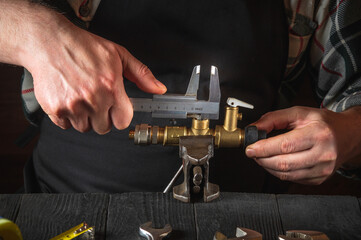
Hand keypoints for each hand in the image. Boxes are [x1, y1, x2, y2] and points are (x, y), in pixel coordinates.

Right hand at [20, 6, 165, 133]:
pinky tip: (69, 99)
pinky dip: (67, 116)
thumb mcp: (119, 55)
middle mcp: (93, 98)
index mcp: (111, 87)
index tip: (114, 108)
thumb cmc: (83, 47)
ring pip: (85, 128)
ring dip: (84, 118)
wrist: (49, 41)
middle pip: (104, 127)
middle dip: (102, 117)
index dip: (120, 115)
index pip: (123, 121)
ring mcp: (73, 105)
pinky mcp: (54, 108)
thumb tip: (159, 88)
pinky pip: (65, 125)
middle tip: (96, 100)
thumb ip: (141, 74)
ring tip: (81, 98)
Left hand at [245, 106, 360, 184]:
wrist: (348, 135)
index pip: (285, 145)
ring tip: (261, 157)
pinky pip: (292, 179)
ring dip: (267, 167)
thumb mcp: (299, 113)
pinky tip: (275, 163)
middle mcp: (323, 153)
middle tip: (253, 153)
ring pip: (286, 174)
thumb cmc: (323, 123)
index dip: (264, 148)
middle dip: (262, 159)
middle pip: (284, 163)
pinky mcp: (319, 179)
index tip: (250, 148)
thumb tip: (254, 128)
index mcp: (318, 134)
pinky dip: (278, 172)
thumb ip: (274, 118)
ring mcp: (323, 169)